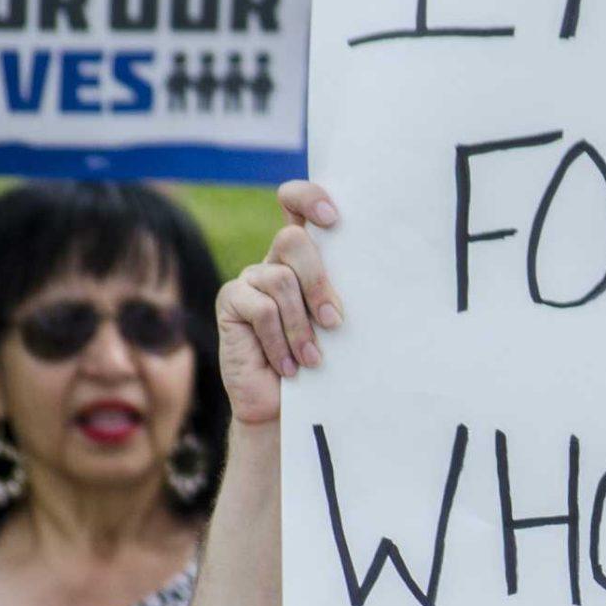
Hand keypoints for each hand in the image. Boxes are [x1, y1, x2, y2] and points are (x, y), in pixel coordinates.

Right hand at [216, 181, 342, 425]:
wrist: (285, 408)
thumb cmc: (322, 364)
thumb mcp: (338, 326)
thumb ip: (343, 293)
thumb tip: (375, 272)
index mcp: (304, 258)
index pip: (297, 204)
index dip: (310, 198)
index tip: (333, 218)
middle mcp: (274, 261)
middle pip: (293, 240)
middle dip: (318, 280)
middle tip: (334, 321)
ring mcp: (250, 279)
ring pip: (281, 280)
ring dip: (302, 325)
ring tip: (313, 358)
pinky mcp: (230, 301)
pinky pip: (261, 309)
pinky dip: (280, 340)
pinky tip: (288, 366)